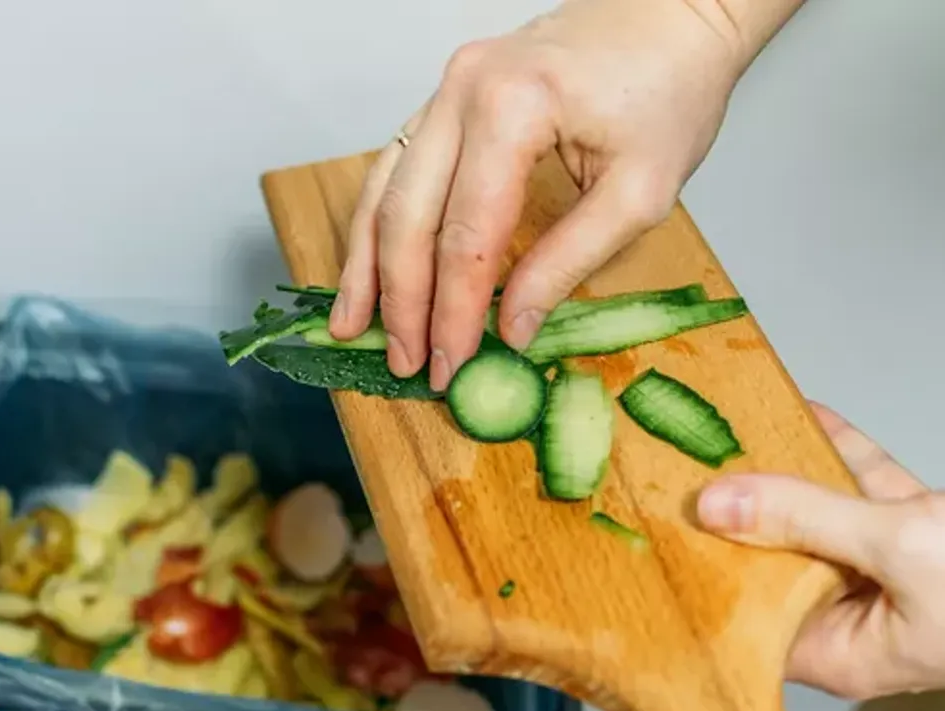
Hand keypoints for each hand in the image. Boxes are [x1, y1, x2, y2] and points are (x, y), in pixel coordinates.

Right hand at [331, 0, 745, 389]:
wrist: (667, 14)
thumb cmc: (670, 91)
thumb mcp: (641, 192)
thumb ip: (569, 262)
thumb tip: (511, 328)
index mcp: (514, 109)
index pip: (466, 235)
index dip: (453, 311)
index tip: (449, 365)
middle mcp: (461, 91)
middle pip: (407, 216)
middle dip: (402, 300)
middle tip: (404, 361)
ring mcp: (443, 89)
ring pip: (382, 190)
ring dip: (366, 265)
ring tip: (351, 324)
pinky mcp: (443, 98)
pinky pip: (394, 168)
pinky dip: (377, 224)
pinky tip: (367, 267)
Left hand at [696, 403, 944, 698]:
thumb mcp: (898, 550)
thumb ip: (806, 521)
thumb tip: (716, 505)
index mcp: (842, 650)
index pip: (744, 615)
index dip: (702, 574)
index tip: (659, 526)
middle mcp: (859, 616)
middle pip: (774, 558)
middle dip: (736, 510)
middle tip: (680, 463)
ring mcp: (891, 575)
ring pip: (819, 516)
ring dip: (783, 471)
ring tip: (730, 427)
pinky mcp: (923, 535)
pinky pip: (867, 489)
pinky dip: (841, 452)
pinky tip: (808, 412)